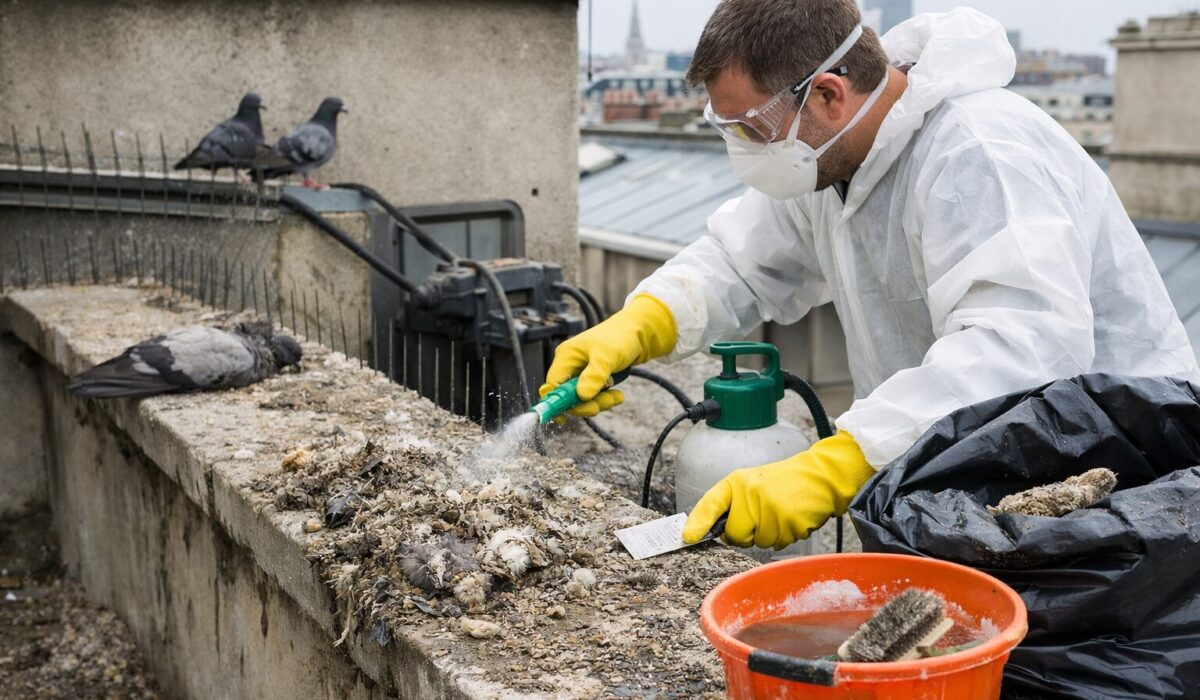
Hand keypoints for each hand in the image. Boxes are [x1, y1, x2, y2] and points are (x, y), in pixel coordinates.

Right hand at [540, 294, 675, 417]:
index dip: (556, 402)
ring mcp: (581, 372)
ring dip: (599, 402)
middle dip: (585, 404)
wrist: (639, 332)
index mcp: (566, 356)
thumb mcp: (607, 356)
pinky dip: (605, 398)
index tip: (564, 417)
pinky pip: (594, 396)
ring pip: (582, 399)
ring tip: (616, 397)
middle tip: (602, 405)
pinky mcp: (593, 378)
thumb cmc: (620, 337)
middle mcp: (570, 365)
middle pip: (567, 396)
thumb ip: (593, 376)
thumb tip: (582, 396)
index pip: (552, 385)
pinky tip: (617, 395)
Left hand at [682, 432, 874, 548]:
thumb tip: (713, 529)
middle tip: (762, 517)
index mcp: (737, 482)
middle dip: (746, 534)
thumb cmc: (784, 482)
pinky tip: (793, 517)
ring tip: (781, 512)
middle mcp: (749, 494)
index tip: (688, 537)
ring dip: (770, 534)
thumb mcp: (752, 483)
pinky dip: (787, 535)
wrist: (820, 475)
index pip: (710, 503)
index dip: (697, 522)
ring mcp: (769, 509)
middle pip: (735, 535)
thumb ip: (734, 504)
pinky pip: (779, 543)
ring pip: (759, 542)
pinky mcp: (789, 522)